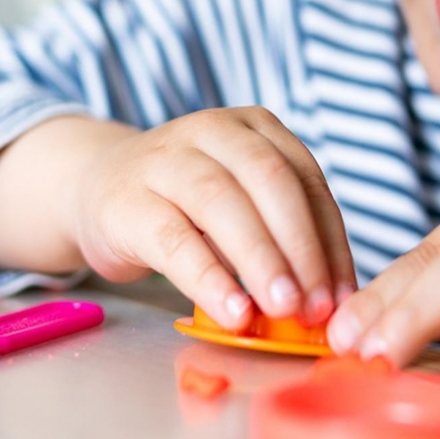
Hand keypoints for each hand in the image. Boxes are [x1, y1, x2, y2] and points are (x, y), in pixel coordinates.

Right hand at [72, 108, 356, 332]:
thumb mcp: (241, 204)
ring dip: (261, 260)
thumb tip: (332, 300)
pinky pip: (174, 240)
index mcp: (254, 126)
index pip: (305, 179)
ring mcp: (164, 159)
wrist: (95, 186)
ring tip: (283, 309)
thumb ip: (282, 238)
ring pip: (222, 203)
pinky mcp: (126, 201)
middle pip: (270, 181)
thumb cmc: (185, 204)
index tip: (344, 295)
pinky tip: (234, 312)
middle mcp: (212, 129)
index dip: (330, 239)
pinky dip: (209, 279)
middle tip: (317, 305)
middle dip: (301, 247)